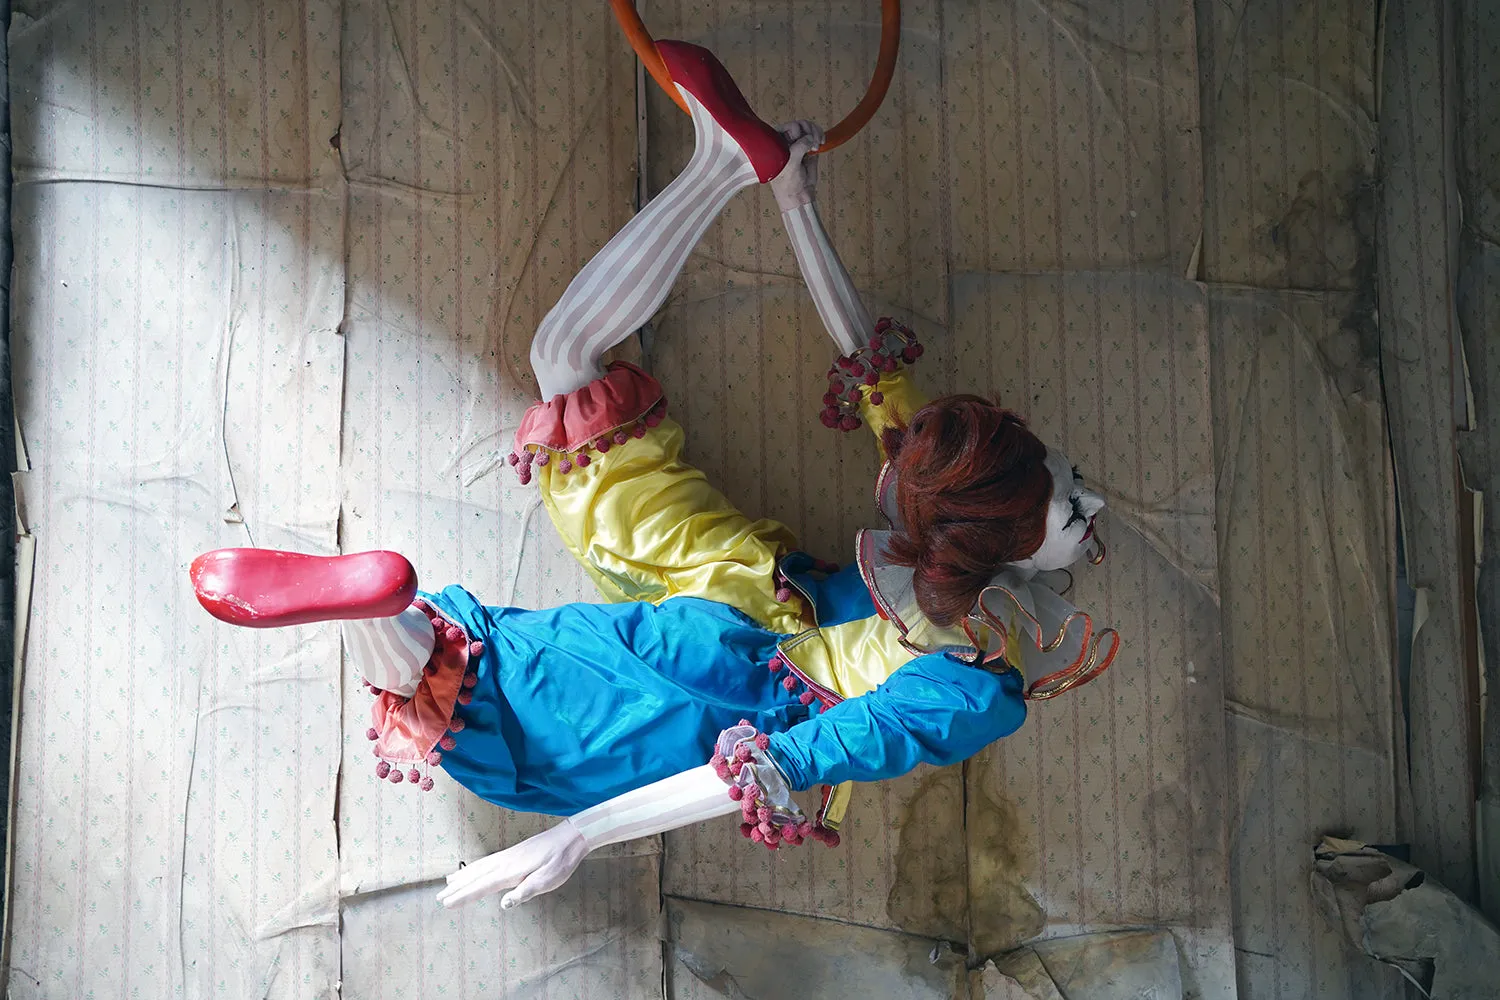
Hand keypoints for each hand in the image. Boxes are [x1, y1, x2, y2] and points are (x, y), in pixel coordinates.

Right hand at [436, 819, 588, 909]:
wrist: (570, 837)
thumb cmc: (561, 860)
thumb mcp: (548, 880)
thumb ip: (526, 891)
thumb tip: (504, 904)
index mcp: (512, 870)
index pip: (482, 886)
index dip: (464, 895)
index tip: (447, 904)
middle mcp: (505, 861)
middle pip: (475, 875)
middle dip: (457, 887)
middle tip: (439, 897)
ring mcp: (508, 855)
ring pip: (479, 867)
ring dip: (463, 876)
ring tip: (447, 883)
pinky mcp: (513, 852)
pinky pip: (487, 861)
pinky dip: (474, 867)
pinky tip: (472, 870)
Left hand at [770, 120, 823, 211]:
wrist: (799, 195)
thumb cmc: (787, 182)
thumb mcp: (791, 162)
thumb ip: (799, 146)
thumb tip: (810, 137)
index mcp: (775, 143)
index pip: (786, 126)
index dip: (796, 130)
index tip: (799, 140)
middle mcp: (786, 141)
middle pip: (799, 125)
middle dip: (808, 130)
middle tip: (813, 142)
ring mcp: (799, 144)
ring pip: (809, 128)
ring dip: (816, 132)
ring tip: (818, 143)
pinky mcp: (810, 147)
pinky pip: (816, 135)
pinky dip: (820, 135)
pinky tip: (821, 142)